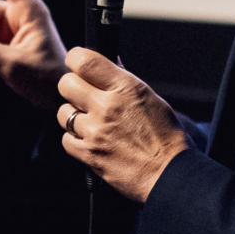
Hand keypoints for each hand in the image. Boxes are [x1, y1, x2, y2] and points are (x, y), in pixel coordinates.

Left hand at [56, 48, 191, 202]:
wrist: (170, 174)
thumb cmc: (167, 137)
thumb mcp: (151, 99)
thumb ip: (125, 81)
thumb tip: (111, 63)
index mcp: (126, 88)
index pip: (84, 61)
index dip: (75, 59)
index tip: (77, 65)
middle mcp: (107, 106)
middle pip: (66, 84)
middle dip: (72, 88)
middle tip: (83, 96)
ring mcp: (95, 131)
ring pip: (64, 113)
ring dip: (73, 116)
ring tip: (91, 123)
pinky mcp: (89, 154)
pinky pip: (66, 140)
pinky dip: (74, 140)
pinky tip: (90, 140)